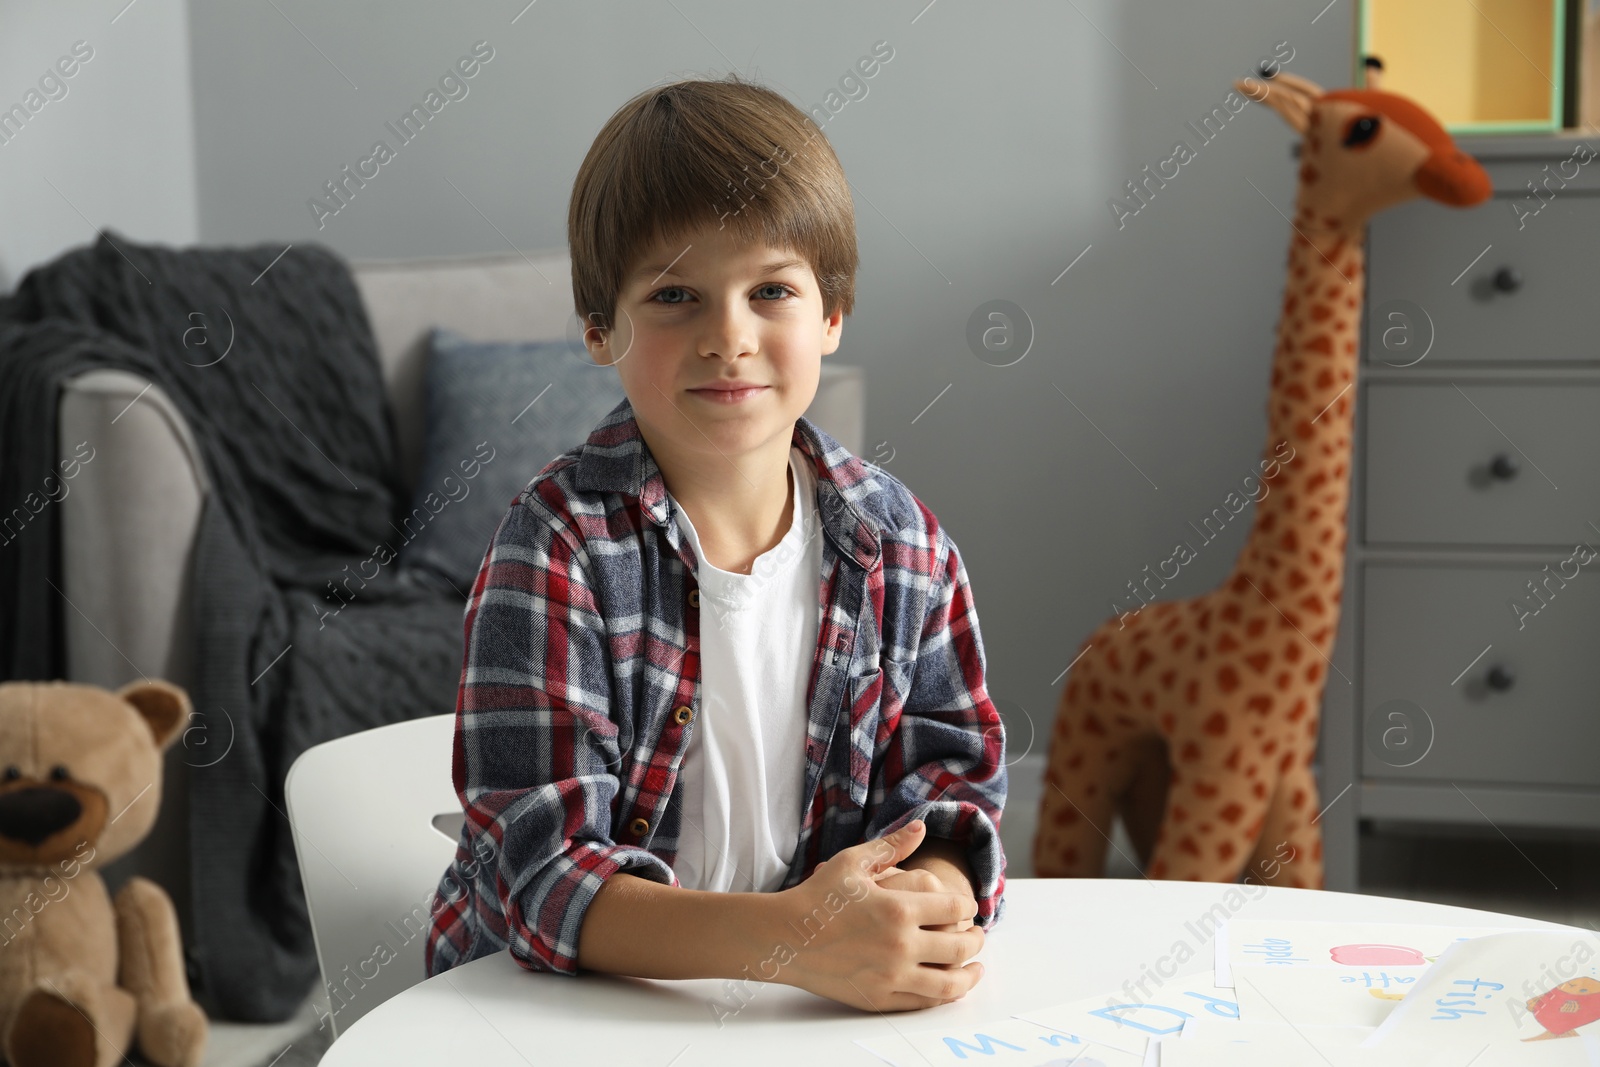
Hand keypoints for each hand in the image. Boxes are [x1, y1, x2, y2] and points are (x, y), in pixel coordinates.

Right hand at [773, 820, 984, 1012]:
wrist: (784, 937)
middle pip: (960, 947)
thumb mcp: (853, 862)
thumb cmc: (817, 896)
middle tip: (977, 936)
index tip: (968, 908)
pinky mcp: (880, 998)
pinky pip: (923, 1002)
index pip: (955, 909)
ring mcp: (892, 975)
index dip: (968, 907)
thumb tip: (921, 827)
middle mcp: (901, 944)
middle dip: (976, 940)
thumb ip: (892, 846)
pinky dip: (943, 996)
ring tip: (976, 968)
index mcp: (899, 908)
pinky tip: (947, 987)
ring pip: (949, 983)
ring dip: (970, 975)